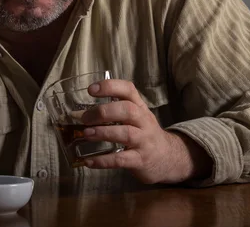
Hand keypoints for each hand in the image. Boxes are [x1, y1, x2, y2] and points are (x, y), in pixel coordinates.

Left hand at [80, 79, 211, 183]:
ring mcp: (144, 141)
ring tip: (86, 134)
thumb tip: (80, 112)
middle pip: (127, 110)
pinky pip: (121, 160)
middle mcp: (144, 122)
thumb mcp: (136, 117)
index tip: (91, 90)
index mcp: (140, 107)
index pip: (128, 90)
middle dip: (103, 112)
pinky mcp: (140, 161)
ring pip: (126, 133)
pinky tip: (89, 161)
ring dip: (103, 133)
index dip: (110, 87)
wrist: (169, 158)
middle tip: (84, 118)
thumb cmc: (144, 134)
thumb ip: (115, 110)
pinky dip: (104, 161)